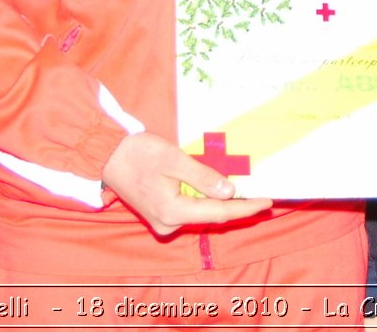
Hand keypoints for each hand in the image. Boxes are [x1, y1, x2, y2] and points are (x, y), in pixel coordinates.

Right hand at [101, 131, 272, 236]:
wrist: (108, 155)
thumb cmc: (139, 153)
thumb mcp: (174, 160)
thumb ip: (203, 177)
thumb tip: (231, 192)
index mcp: (172, 211)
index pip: (219, 212)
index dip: (245, 207)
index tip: (268, 202)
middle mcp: (168, 223)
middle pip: (211, 216)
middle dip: (237, 207)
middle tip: (262, 197)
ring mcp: (162, 222)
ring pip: (201, 214)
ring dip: (221, 203)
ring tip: (246, 193)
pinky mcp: (159, 215)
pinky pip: (189, 210)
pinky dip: (205, 201)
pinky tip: (218, 192)